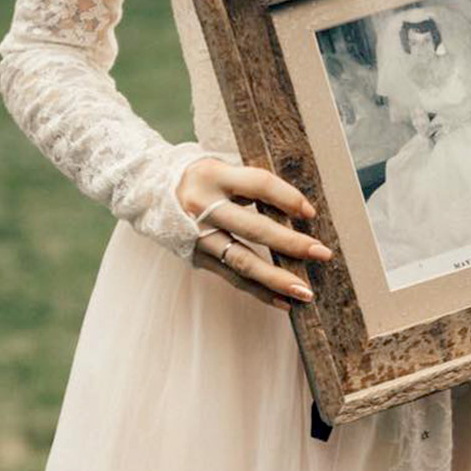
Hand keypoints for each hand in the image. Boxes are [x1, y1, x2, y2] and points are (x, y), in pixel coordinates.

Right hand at [176, 158, 333, 307]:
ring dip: (277, 279)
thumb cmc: (200, 178)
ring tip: (305, 292)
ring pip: (243, 261)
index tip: (310, 212)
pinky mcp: (197, 257)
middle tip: (322, 253)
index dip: (287, 197)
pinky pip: (233, 277)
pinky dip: (260, 292)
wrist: (148, 191)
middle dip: (290, 243)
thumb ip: (251, 184)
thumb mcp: (221, 168)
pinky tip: (284, 302)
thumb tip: (297, 208)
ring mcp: (199, 235)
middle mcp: (204, 206)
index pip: (258, 184)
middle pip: (254, 228)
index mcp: (214, 175)